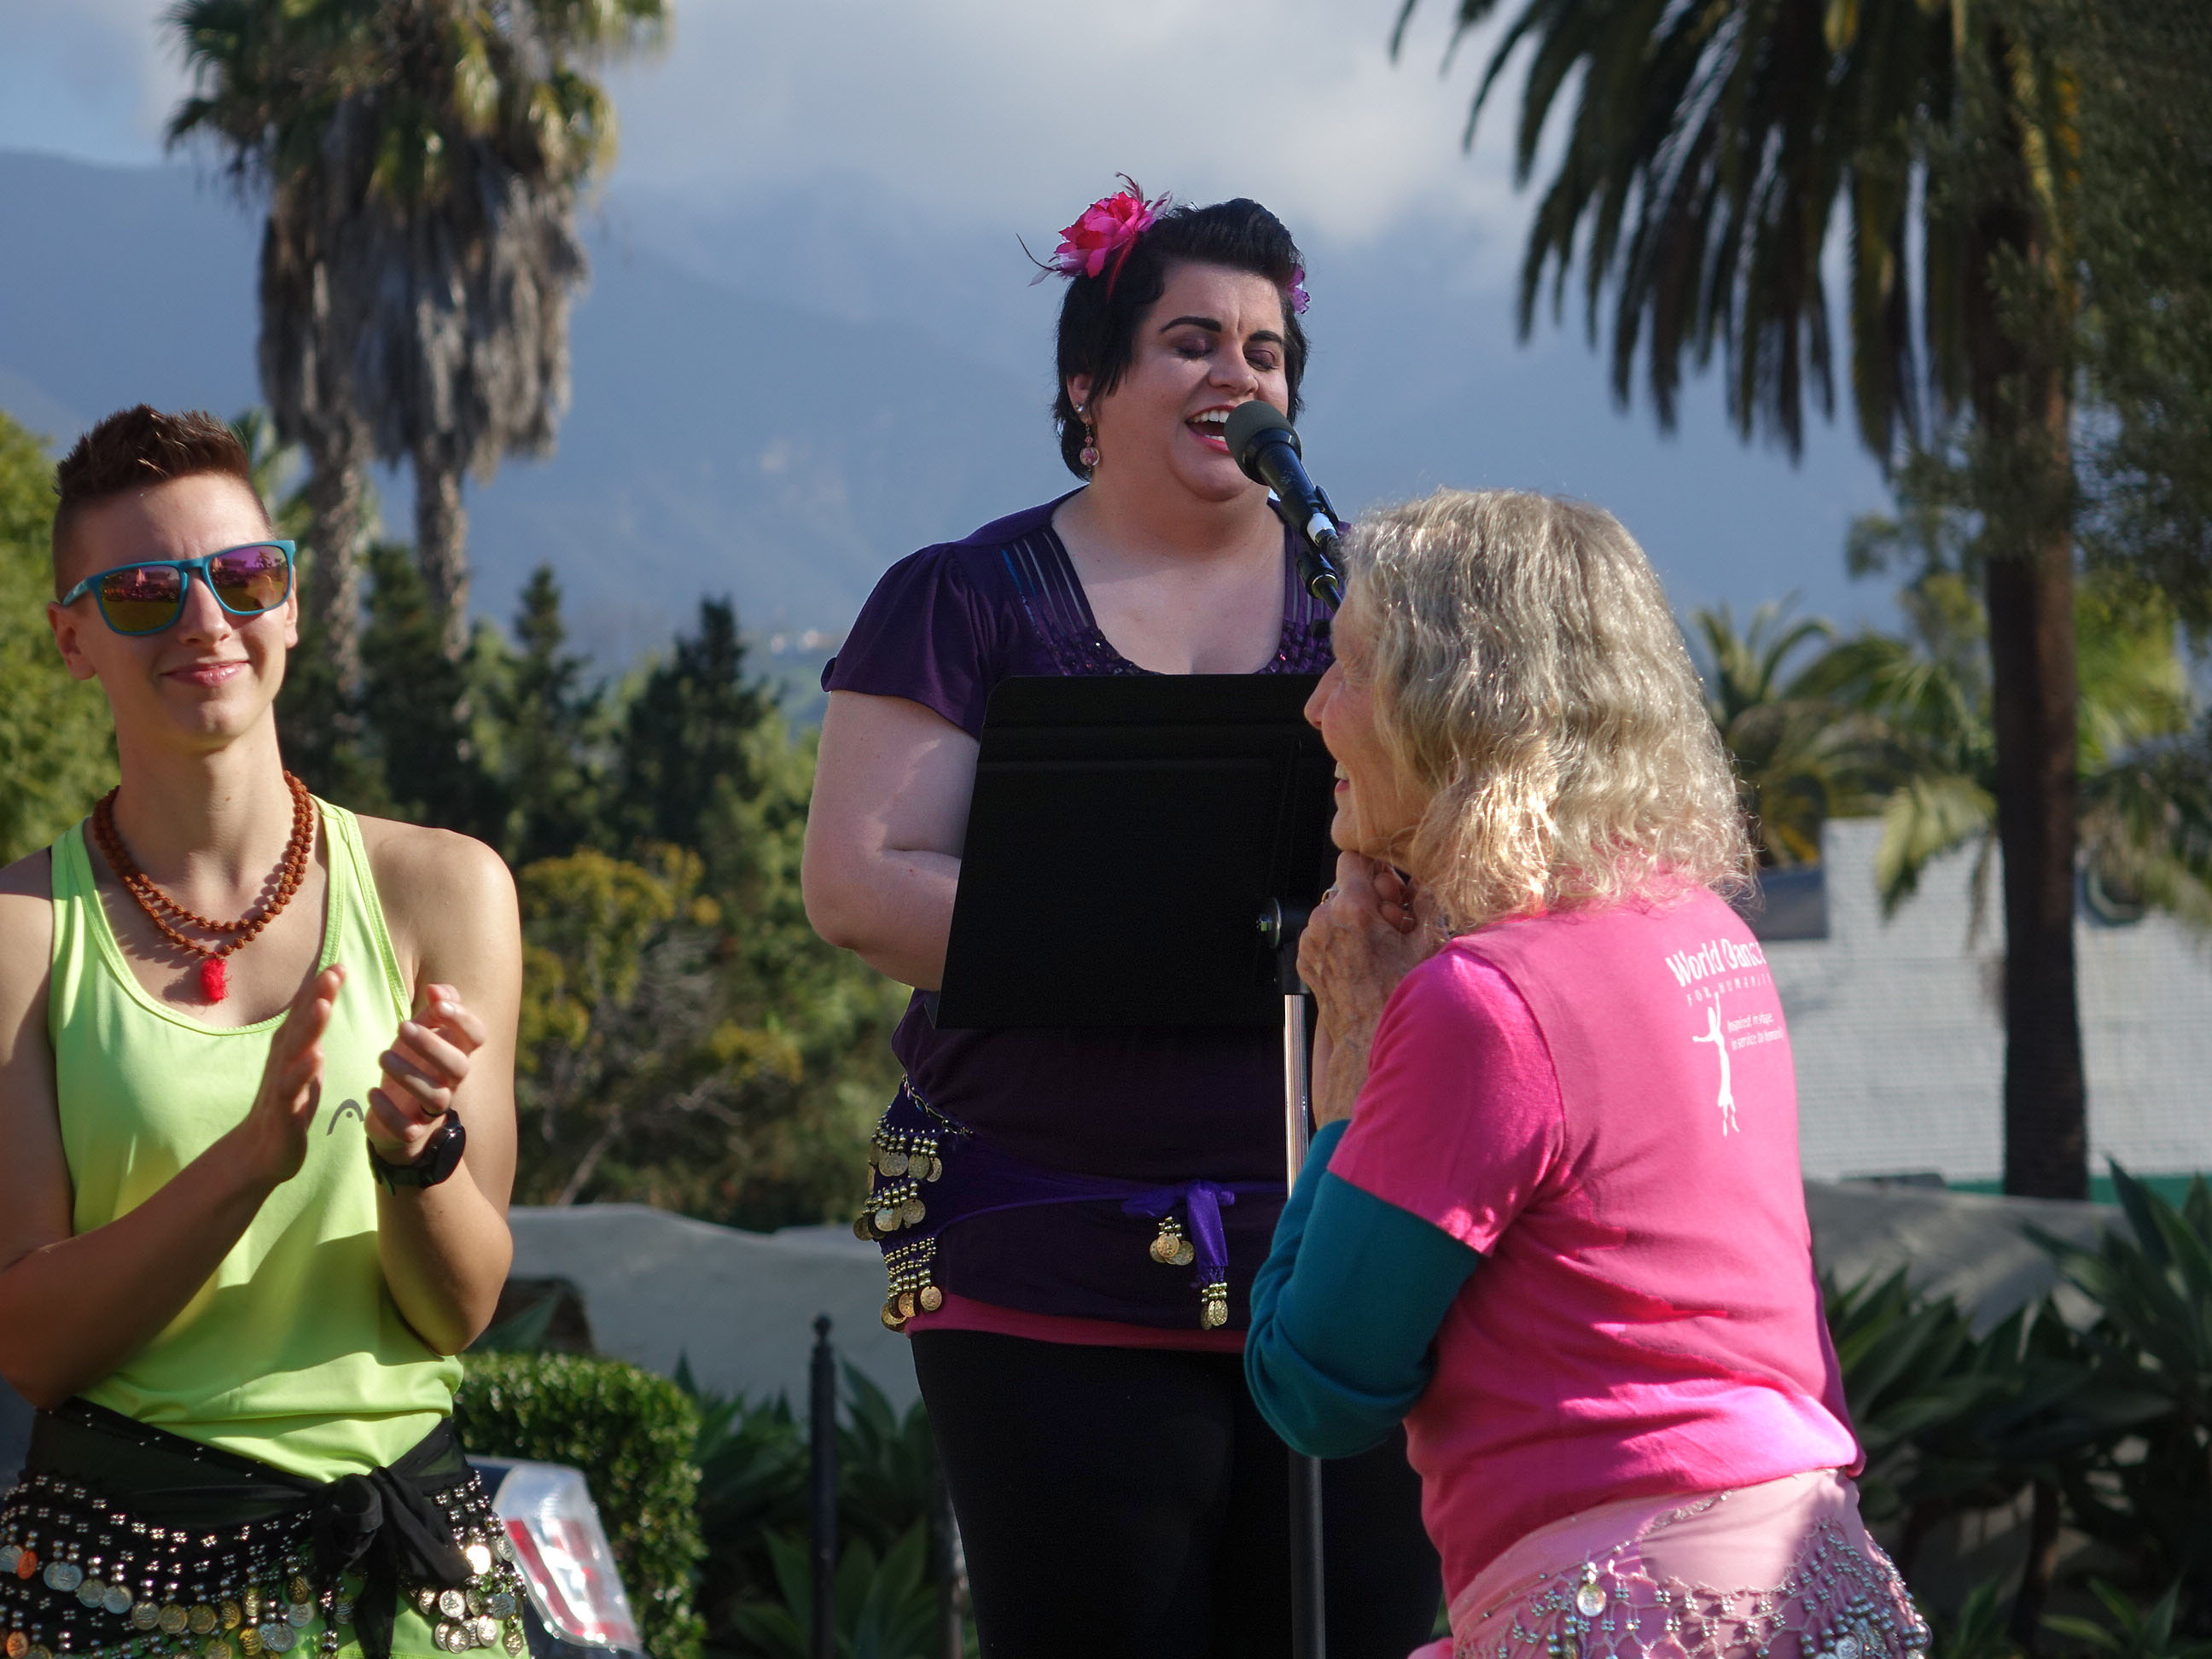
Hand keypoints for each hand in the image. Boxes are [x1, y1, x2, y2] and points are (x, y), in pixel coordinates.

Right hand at [228, 965, 344, 1187]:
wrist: (261, 1152)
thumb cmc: (288, 1103)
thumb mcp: (304, 1064)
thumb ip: (312, 1034)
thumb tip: (323, 1000)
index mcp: (291, 1049)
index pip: (306, 1014)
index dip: (320, 989)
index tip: (340, 964)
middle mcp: (283, 1060)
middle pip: (300, 1023)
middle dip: (316, 997)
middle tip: (334, 971)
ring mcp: (281, 1084)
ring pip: (295, 1050)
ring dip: (309, 1027)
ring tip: (325, 1004)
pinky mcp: (283, 1110)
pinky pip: (292, 1089)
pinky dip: (303, 1072)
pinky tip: (316, 1058)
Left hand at [367, 984, 485, 1165]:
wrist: (401, 1116)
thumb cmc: (414, 1064)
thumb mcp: (422, 1032)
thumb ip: (434, 1008)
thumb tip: (437, 989)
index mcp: (457, 1053)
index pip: (477, 1036)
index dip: (463, 1020)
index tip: (438, 1004)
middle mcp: (451, 1082)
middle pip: (459, 1066)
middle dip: (432, 1045)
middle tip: (402, 1027)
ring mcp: (433, 1108)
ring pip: (435, 1096)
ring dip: (409, 1074)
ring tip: (383, 1056)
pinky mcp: (411, 1130)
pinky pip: (406, 1127)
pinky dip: (388, 1110)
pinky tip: (372, 1093)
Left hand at [1299, 855, 1434, 1122]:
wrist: (1369, 1037)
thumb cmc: (1400, 994)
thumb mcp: (1427, 942)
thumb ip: (1427, 898)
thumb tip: (1424, 875)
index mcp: (1353, 908)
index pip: (1354, 857)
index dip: (1377, 869)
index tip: (1391, 890)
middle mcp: (1324, 919)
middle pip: (1346, 885)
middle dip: (1370, 897)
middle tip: (1393, 923)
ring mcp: (1310, 939)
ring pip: (1334, 908)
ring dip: (1356, 917)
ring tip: (1379, 945)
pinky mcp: (1305, 957)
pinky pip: (1324, 932)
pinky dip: (1341, 937)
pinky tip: (1363, 958)